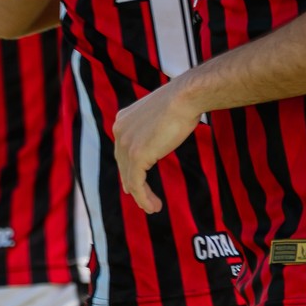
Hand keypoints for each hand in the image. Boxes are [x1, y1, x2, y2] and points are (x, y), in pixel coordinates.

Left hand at [111, 80, 202, 214]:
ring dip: (141, 196)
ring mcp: (126, 143)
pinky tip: (153, 207)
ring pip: (130, 178)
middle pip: (123, 165)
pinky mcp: (137, 155)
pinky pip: (136, 184)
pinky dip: (143, 198)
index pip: (122, 151)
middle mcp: (119, 131)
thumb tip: (156, 141)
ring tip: (153, 207)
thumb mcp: (160, 115)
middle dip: (133, 184)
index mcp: (122, 120)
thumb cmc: (181, 102)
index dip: (129, 170)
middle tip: (146, 200)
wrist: (185, 97)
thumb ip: (152, 128)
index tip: (137, 185)